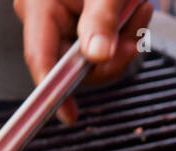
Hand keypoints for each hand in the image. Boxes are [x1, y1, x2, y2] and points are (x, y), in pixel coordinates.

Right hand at [13, 0, 153, 123]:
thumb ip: (101, 20)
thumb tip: (97, 56)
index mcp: (38, 5)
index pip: (41, 58)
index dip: (54, 92)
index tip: (69, 115)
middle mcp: (44, 16)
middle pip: (74, 65)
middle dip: (111, 56)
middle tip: (135, 35)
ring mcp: (60, 21)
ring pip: (93, 58)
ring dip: (123, 42)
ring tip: (136, 10)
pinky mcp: (77, 23)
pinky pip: (99, 46)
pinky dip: (122, 34)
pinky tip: (132, 12)